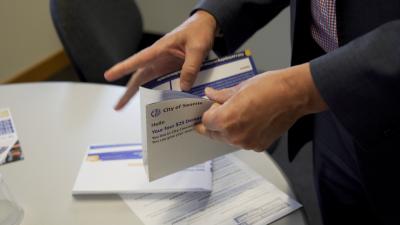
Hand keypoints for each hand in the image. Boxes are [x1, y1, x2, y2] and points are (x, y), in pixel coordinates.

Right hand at [104, 11, 216, 109]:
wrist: (205, 26)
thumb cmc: (198, 32)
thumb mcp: (198, 48)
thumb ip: (191, 67)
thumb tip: (183, 88)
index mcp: (160, 50)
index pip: (138, 60)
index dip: (123, 68)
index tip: (108, 75)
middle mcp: (159, 59)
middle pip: (139, 77)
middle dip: (128, 92)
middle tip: (117, 106)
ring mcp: (164, 65)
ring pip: (148, 81)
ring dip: (139, 94)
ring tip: (127, 107)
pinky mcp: (172, 69)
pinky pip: (163, 83)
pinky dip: (158, 94)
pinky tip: (156, 105)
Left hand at [195, 63, 326, 151]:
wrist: (294, 94)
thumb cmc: (270, 88)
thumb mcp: (239, 87)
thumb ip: (221, 96)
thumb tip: (211, 95)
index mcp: (226, 120)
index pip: (205, 122)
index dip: (207, 113)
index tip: (209, 108)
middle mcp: (235, 136)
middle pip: (214, 134)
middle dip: (213, 124)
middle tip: (217, 113)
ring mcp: (248, 143)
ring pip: (228, 139)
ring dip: (227, 129)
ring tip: (237, 114)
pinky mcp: (259, 145)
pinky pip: (243, 142)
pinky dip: (242, 133)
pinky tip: (249, 120)